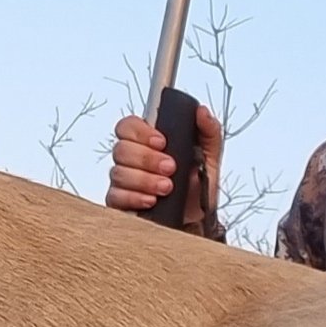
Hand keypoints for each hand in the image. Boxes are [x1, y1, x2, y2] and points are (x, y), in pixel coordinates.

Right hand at [105, 106, 221, 213]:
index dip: (140, 132)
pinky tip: (151, 200)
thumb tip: (202, 111)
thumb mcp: (209, 155)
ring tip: (167, 187)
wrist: (197, 215)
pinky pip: (116, 196)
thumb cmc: (198, 182)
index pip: (128, 125)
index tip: (162, 142)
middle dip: (147, 159)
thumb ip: (208, 131)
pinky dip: (135, 197)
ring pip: (119, 173)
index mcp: (147, 140)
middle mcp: (131, 158)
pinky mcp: (119, 201)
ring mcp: (123, 179)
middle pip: (121, 149)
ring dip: (145, 180)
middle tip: (171, 168)